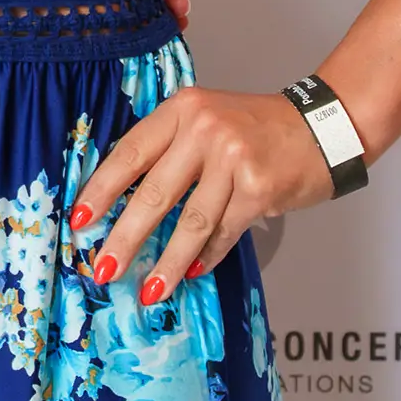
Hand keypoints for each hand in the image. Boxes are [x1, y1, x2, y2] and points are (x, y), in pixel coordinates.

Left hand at [68, 86, 336, 304]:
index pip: (130, 152)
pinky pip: (224, 232)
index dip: (101, 189)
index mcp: (182, 109)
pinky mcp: (259, 188)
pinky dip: (206, 257)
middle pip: (154, 192)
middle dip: (125, 236)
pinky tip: (190, 273)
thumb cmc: (256, 128)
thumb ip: (170, 150)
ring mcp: (234, 158)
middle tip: (103, 267)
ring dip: (166, 262)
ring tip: (149, 291)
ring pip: (190, 221)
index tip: (79, 220)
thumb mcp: (206, 120)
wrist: (321, 128)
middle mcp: (204, 129)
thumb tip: (122, 203)